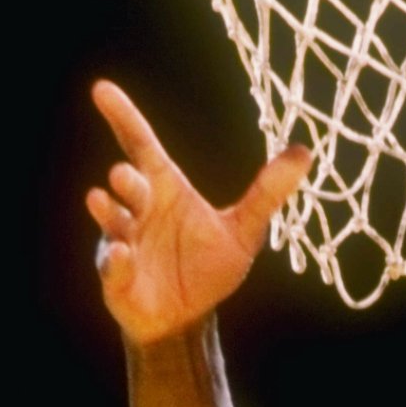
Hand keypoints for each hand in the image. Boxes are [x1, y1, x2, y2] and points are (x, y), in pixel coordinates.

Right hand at [86, 81, 309, 344]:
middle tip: (124, 174)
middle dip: (126, 180)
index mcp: (165, 190)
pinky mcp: (118, 278)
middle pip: (130, 185)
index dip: (123, 117)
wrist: (187, 317)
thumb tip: (304, 151)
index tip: (102, 89)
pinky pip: (113, 266)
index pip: (141, 145)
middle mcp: (140, 211)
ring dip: (109, 212)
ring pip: (113, 222)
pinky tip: (121, 254)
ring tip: (101, 198)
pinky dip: (116, 260)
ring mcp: (124, 242)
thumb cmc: (207, 267)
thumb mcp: (244, 230)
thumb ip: (267, 192)